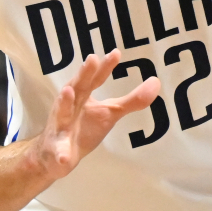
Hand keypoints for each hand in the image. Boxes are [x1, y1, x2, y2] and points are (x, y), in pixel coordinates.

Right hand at [32, 50, 160, 180]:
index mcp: (83, 96)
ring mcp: (61, 127)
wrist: (55, 156)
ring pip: (61, 113)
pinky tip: (63, 157)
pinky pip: (58, 150)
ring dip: (63, 103)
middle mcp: (69, 106)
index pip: (95, 79)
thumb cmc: (83, 127)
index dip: (105, 67)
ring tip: (67, 92)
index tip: (116, 53)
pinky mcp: (56, 148)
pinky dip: (60, 153)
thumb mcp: (110, 113)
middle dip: (83, 74)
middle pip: (77, 88)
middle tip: (91, 58)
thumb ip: (132, 100)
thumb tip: (156, 82)